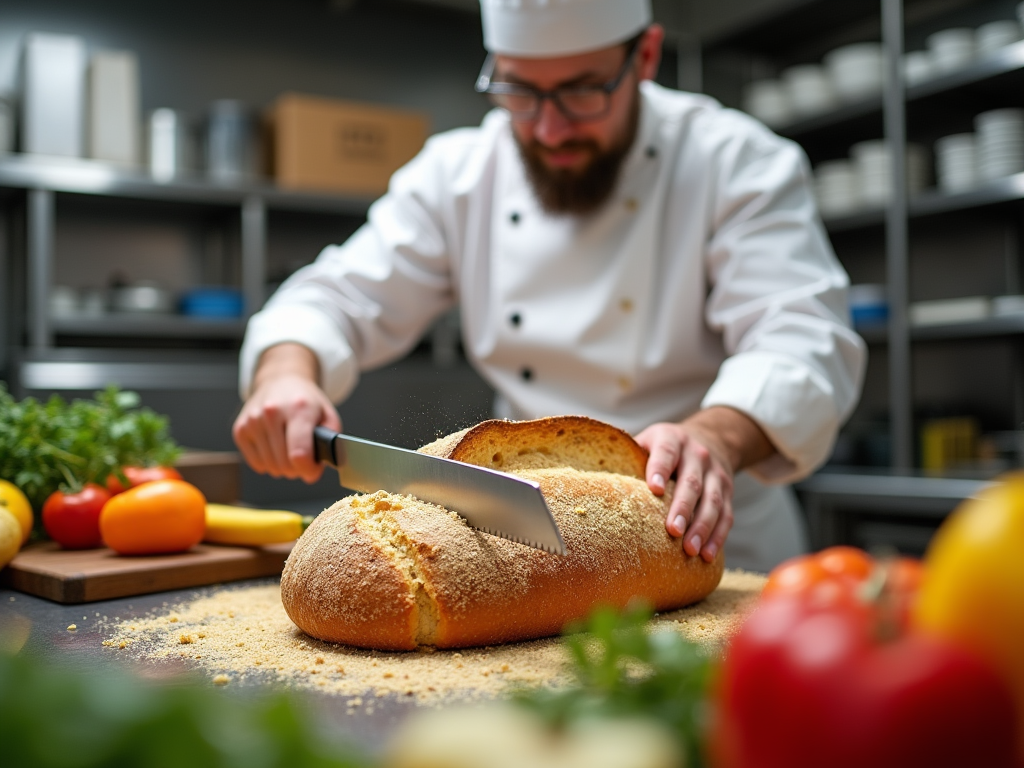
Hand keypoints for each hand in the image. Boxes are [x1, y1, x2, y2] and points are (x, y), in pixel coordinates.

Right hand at [232, 344, 339, 483]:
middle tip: (303, 459)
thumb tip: (317, 469)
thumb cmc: (306, 401)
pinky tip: (275, 449)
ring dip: (283, 467)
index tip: (314, 470)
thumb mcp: (328, 415)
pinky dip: (268, 463)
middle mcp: (272, 412)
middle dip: (298, 469)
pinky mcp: (240, 429)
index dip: (309, 470)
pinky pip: (256, 464)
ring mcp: (253, 421)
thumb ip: (330, 442)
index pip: (299, 454)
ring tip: (290, 451)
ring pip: (270, 467)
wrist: (280, 381)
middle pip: (284, 464)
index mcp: (299, 408)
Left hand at [635, 407, 773, 562]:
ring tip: (690, 550)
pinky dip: (717, 536)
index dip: (659, 468)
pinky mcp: (728, 492)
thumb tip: (594, 480)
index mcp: (672, 439)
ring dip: (702, 527)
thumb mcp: (648, 441)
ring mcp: (716, 474)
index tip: (653, 488)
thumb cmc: (666, 448)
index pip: (666, 452)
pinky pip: (726, 515)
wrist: (711, 438)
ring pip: (712, 501)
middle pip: (691, 482)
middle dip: (683, 507)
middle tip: (673, 531)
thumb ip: (629, 457)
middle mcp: (697, 455)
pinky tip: (707, 555)